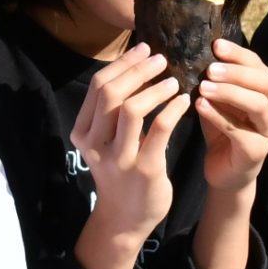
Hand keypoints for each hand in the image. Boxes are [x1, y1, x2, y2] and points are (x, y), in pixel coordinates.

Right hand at [69, 46, 186, 268]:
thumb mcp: (107, 141)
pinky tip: (184, 102)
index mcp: (83, 132)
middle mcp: (96, 143)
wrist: (125, 219)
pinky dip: (172, 109)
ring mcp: (119, 158)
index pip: (98, 86)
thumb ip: (114, 111)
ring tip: (173, 81)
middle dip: (137, 70)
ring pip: (131, 108)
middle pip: (110, 93)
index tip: (143, 49)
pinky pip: (159, 129)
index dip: (122, 64)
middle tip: (160, 58)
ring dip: (155, 89)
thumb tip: (136, 65)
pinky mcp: (144, 169)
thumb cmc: (120, 172)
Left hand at [196, 39, 267, 191]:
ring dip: (230, 92)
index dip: (239, 54)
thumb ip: (219, 80)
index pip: (260, 66)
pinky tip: (199, 106)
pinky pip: (238, 130)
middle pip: (266, 83)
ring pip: (257, 105)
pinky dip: (218, 116)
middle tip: (211, 68)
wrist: (224, 171)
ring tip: (203, 86)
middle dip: (238, 73)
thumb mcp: (221, 100)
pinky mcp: (257, 151)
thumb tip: (203, 53)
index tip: (216, 45)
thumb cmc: (223, 129)